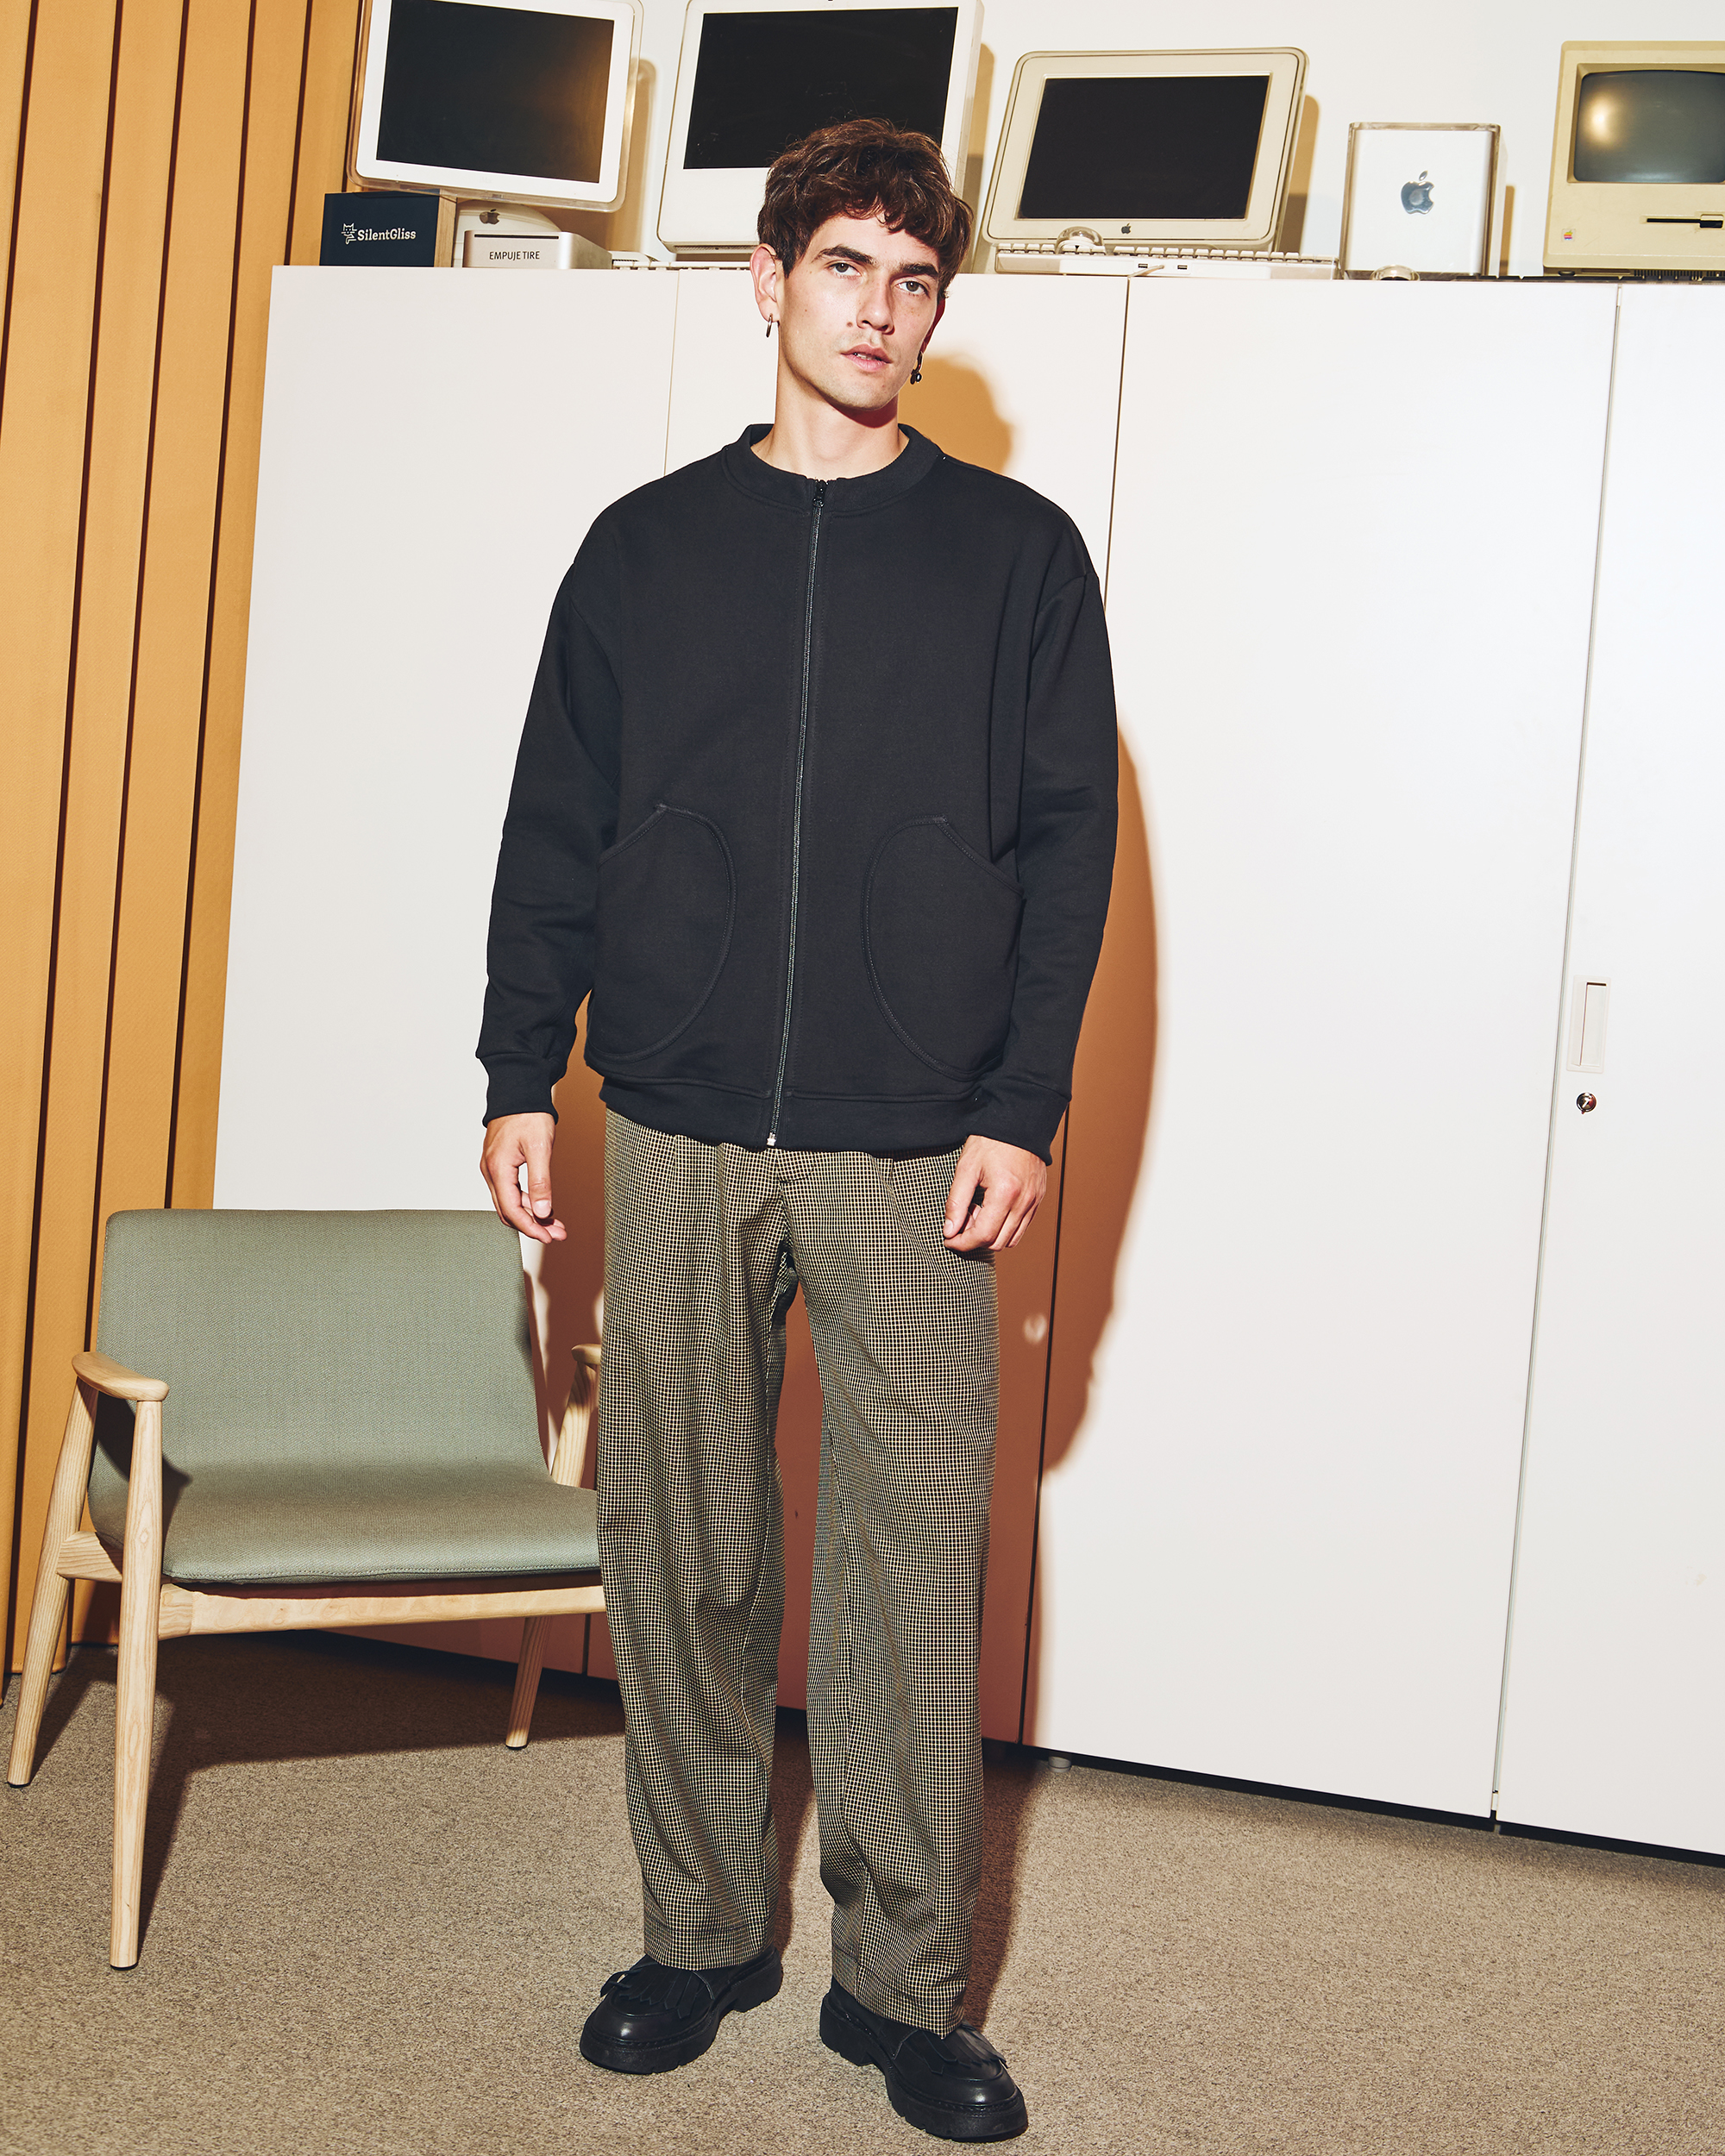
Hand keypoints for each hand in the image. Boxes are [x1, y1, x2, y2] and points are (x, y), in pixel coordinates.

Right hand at [480, 1112, 565, 1243]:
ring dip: (532, 1215)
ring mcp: (494, 1168)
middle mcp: (491, 1171)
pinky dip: (528, 1201)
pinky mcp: (500, 1164)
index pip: (511, 1210)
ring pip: (511, 1202)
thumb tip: (543, 1211)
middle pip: (509, 1210)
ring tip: (555, 1224)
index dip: (530, 1227)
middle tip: (557, 1235)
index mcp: (498, 1169)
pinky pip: (511, 1191)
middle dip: (533, 1225)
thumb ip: (540, 1182)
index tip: (548, 1237)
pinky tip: (544, 1206)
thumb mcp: (539, 1148)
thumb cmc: (528, 1115)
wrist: (519, 1091)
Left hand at [943, 1136, 1046, 1253]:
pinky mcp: (1038, 1199)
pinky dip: (1005, 1227)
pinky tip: (992, 1209)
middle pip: (997, 1242)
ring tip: (977, 1212)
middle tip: (962, 1219)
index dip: (962, 1243)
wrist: (1018, 1122)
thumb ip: (956, 1202)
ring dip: (991, 1235)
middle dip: (974, 1239)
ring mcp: (1034, 1201)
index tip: (948, 1239)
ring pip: (1011, 1239)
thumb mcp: (966, 1168)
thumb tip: (949, 1230)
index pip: (982, 1236)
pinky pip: (1022, 1226)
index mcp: (1004, 1194)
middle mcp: (1023, 1202)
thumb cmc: (991, 1141)